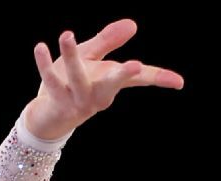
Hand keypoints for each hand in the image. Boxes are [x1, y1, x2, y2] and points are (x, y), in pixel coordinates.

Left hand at [25, 18, 185, 140]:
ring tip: (67, 34)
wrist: (47, 117)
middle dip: (123, 74)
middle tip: (136, 65)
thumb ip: (108, 41)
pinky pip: (50, 80)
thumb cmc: (72, 83)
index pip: (140, 80)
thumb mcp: (92, 59)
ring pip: (77, 76)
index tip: (179, 82)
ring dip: (71, 55)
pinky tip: (40, 46)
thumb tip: (133, 24)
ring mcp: (77, 101)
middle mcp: (98, 94)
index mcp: (112, 83)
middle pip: (113, 83)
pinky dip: (44, 63)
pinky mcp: (56, 103)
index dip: (160, 78)